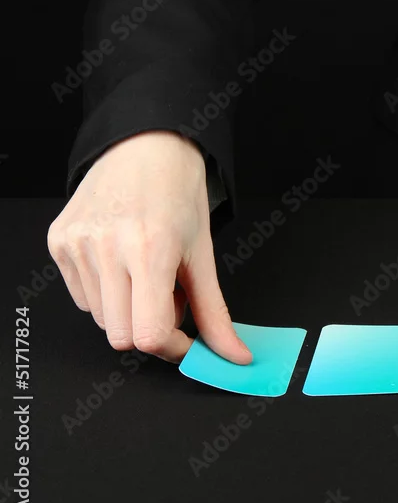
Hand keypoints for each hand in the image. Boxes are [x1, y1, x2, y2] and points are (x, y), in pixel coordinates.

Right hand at [47, 131, 250, 363]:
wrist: (145, 147)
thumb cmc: (178, 194)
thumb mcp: (204, 255)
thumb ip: (215, 313)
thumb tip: (234, 356)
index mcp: (149, 249)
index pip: (150, 333)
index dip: (172, 347)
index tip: (187, 341)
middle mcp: (106, 247)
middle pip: (122, 335)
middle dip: (151, 329)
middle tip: (172, 299)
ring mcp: (76, 244)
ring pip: (101, 319)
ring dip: (129, 311)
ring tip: (149, 276)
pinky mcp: (58, 241)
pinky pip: (82, 296)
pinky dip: (107, 294)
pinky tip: (124, 264)